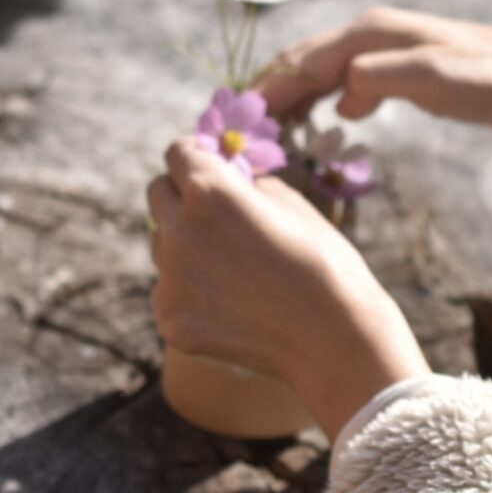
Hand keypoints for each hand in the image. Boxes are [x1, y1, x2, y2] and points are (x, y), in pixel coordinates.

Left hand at [147, 139, 428, 439]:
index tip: (206, 167)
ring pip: (161, 246)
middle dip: (182, 196)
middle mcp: (178, 229)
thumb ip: (246, 182)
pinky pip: (167, 291)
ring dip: (185, 247)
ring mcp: (168, 278)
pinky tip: (231, 307)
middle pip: (158, 195)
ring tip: (234, 271)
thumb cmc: (323, 264)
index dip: (195, 157)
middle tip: (215, 217)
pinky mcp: (168, 318)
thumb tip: (227, 174)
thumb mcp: (290, 203)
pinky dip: (190, 294)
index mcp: (209, 190)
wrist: (333, 338)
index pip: (176, 153)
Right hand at [253, 6, 491, 146]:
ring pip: (319, 74)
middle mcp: (368, 37)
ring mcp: (381, 52)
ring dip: (291, 99)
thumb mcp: (436, 80)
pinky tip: (319, 123)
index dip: (267, 93)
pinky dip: (320, 102)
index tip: (238, 124)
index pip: (301, 63)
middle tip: (238, 132)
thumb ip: (382, 80)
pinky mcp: (395, 70)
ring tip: (265, 130)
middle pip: (302, 64)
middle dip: (268, 95)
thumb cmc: (489, 79)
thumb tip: (340, 93)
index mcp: (369, 36)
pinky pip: (343, 84)